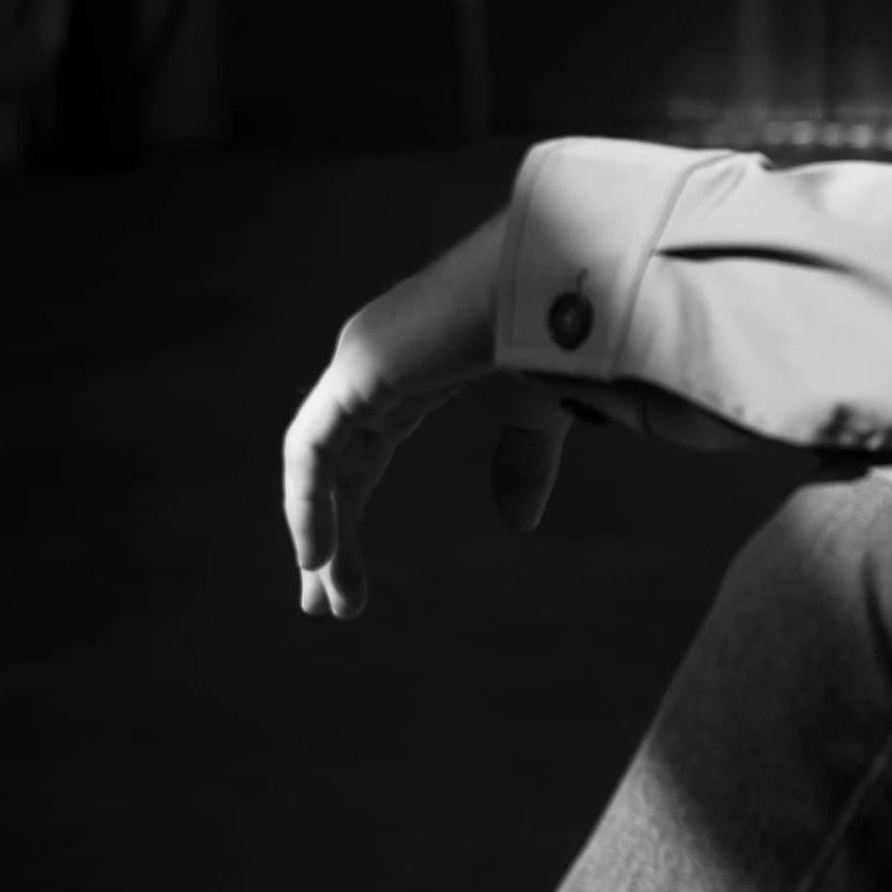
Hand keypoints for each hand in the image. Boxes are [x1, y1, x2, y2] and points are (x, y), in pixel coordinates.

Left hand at [283, 209, 792, 617]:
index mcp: (414, 369)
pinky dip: (309, 504)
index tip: (347, 581)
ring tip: (330, 601)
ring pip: (320, 462)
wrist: (581, 287)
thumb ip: (523, 460)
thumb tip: (518, 521)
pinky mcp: (361, 365)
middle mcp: (378, 362)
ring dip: (319, 533)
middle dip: (329, 534)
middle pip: (337, 462)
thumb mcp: (544, 413)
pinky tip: (317, 558)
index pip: (367, 449)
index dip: (352, 513)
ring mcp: (364, 358)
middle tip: (329, 604)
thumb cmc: (573, 334)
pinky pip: (313, 448)